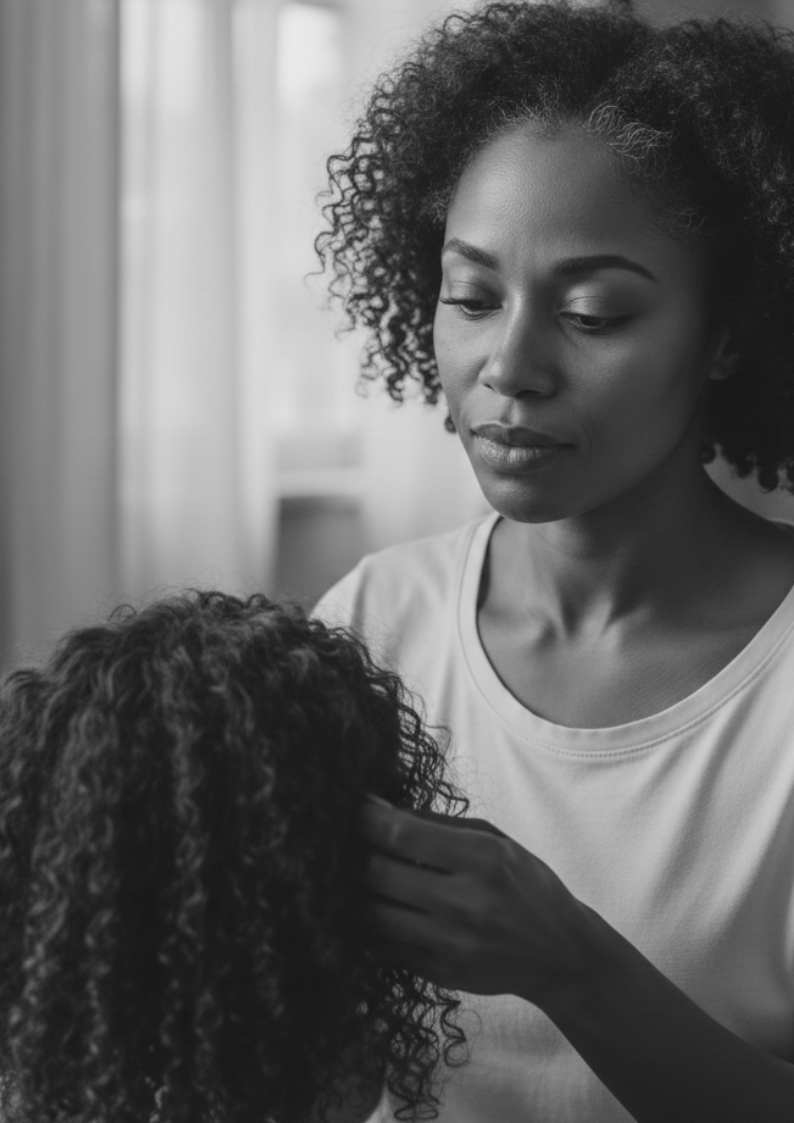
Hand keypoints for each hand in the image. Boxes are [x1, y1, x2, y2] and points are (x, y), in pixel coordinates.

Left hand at [360, 795, 594, 1007]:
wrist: (560, 955)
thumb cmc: (527, 885)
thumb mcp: (497, 841)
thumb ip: (441, 825)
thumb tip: (384, 810)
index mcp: (482, 859)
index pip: (402, 834)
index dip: (367, 817)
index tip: (355, 805)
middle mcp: (465, 903)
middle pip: (379, 874)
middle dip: (358, 854)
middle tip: (353, 842)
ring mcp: (451, 943)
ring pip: (374, 913)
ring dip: (361, 892)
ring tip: (363, 876)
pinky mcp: (440, 973)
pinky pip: (384, 946)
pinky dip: (374, 925)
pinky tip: (381, 908)